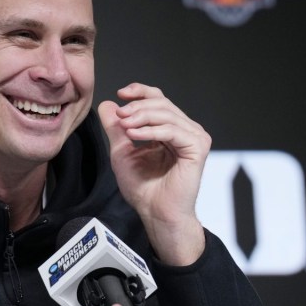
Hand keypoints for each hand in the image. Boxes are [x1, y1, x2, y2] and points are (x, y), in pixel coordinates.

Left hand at [98, 83, 207, 265]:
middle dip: (137, 107)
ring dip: (141, 117)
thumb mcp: (122, 152)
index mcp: (170, 129)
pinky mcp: (197, 148)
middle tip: (120, 116)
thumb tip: (107, 104)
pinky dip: (151, 131)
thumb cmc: (144, 189)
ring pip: (166, 114)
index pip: (158, 99)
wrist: (156, 213)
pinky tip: (134, 135)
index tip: (120, 94)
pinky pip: (172, 130)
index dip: (140, 92)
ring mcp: (194, 137)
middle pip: (162, 103)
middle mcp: (185, 130)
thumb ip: (116, 128)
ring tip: (125, 126)